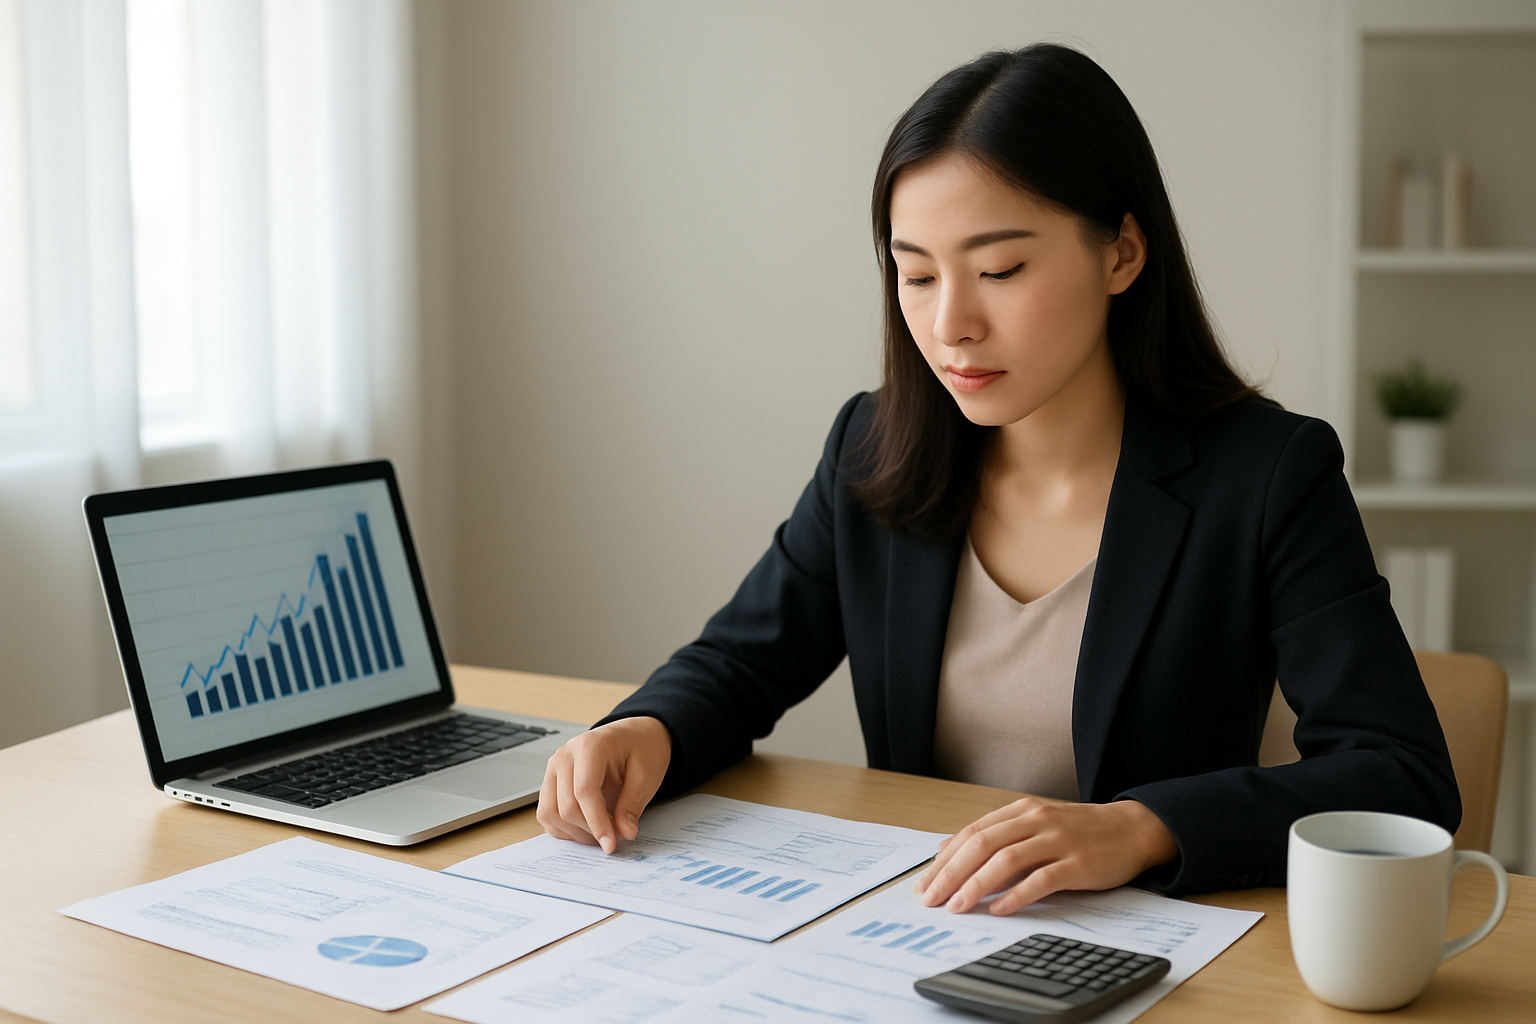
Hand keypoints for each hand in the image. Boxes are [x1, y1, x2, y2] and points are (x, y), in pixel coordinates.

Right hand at [536, 716, 671, 853]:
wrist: (635, 735)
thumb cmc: (642, 749)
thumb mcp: (646, 776)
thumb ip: (632, 805)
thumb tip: (624, 833)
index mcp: (589, 746)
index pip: (584, 792)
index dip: (597, 823)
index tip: (610, 845)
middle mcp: (565, 755)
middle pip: (566, 806)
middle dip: (589, 830)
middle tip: (613, 839)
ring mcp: (554, 767)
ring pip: (550, 812)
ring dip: (574, 832)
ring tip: (601, 833)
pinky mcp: (551, 780)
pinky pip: (547, 812)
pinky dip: (563, 828)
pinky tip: (586, 829)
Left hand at [912, 797, 1177, 915]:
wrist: (1131, 829)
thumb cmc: (1078, 832)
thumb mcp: (1034, 826)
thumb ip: (996, 837)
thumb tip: (948, 852)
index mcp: (1020, 810)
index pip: (971, 833)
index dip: (944, 860)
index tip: (924, 884)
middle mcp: (1035, 820)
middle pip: (982, 844)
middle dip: (951, 873)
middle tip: (931, 899)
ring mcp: (1057, 840)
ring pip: (1006, 859)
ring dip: (977, 884)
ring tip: (957, 906)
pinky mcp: (1078, 863)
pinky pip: (1042, 879)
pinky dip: (1017, 895)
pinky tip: (999, 909)